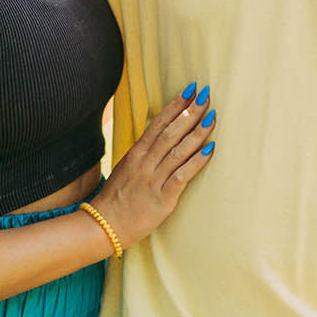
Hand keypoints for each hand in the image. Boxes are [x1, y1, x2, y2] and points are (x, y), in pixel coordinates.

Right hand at [98, 84, 216, 249]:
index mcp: (136, 153)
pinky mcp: (162, 198)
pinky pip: (182, 175)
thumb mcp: (127, 168)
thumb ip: (144, 153)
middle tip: (206, 95)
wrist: (104, 226)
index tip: (190, 90)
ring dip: (197, 132)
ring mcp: (154, 179)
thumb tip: (161, 138)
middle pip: (171, 132)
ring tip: (212, 116)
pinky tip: (210, 150)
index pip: (158, 123)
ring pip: (178, 150)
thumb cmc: (117, 198)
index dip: (175, 105)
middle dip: (190, 112)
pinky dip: (196, 161)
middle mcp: (145, 162)